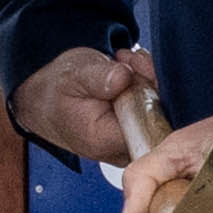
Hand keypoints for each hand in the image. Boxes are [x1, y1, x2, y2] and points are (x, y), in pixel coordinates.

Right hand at [11, 43, 153, 173]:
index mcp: (105, 142)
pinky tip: (129, 75)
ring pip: (162, 109)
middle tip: (125, 62)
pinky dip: (147, 86)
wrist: (49, 101)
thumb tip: (123, 78)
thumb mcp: (73, 75)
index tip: (131, 68)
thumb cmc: (59, 91)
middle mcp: (123, 149)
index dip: (149, 90)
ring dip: (147, 81)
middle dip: (149, 80)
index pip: (149, 123)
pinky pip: (158, 108)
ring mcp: (134, 143)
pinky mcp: (140, 133)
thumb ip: (98, 78)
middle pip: (161, 116)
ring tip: (122, 66)